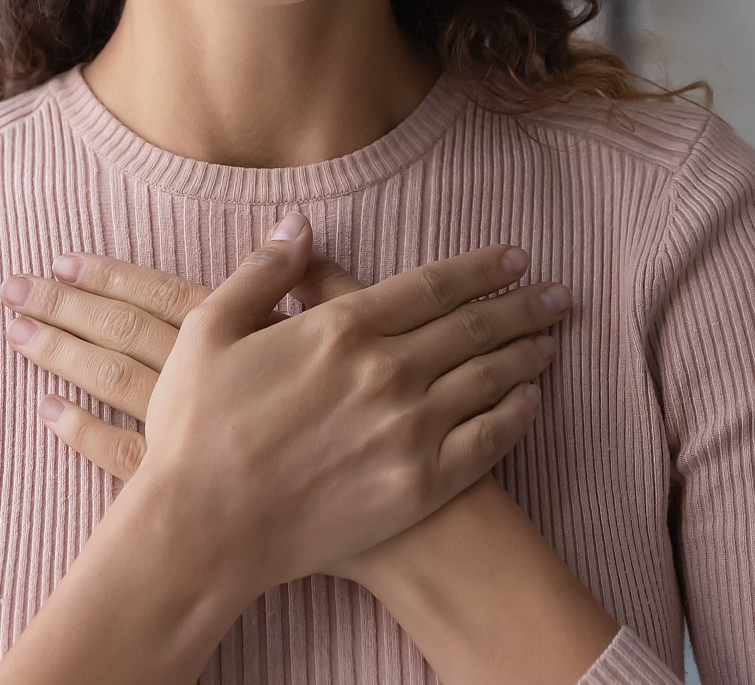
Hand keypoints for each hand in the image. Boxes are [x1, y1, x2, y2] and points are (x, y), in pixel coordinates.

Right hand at [2, 214, 570, 586]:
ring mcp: (409, 430)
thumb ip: (261, 272)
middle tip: (558, 293)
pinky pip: (486, 442)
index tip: (514, 258)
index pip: (432, 285)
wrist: (204, 530)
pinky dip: (516, 416)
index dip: (480, 268)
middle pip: (473, 327)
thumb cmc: (196, 429)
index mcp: (341, 328)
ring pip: (488, 379)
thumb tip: (299, 223)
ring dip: (526, 354)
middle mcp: (387, 372)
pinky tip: (531, 402)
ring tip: (552, 339)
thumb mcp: (208, 331)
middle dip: (522, 305)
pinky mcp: (419, 484)